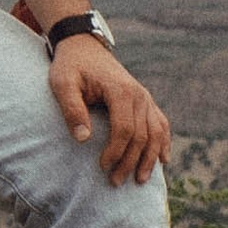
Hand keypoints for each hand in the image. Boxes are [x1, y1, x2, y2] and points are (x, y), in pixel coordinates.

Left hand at [50, 35, 171, 184]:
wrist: (83, 46)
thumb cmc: (71, 66)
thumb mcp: (63, 84)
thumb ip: (72, 109)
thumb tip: (84, 139)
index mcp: (120, 90)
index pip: (125, 129)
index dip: (116, 151)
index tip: (103, 167)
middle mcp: (139, 94)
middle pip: (142, 136)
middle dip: (130, 162)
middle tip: (116, 182)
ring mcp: (145, 97)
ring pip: (156, 133)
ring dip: (150, 158)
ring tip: (141, 180)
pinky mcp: (145, 100)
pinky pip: (161, 123)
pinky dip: (164, 142)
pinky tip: (163, 160)